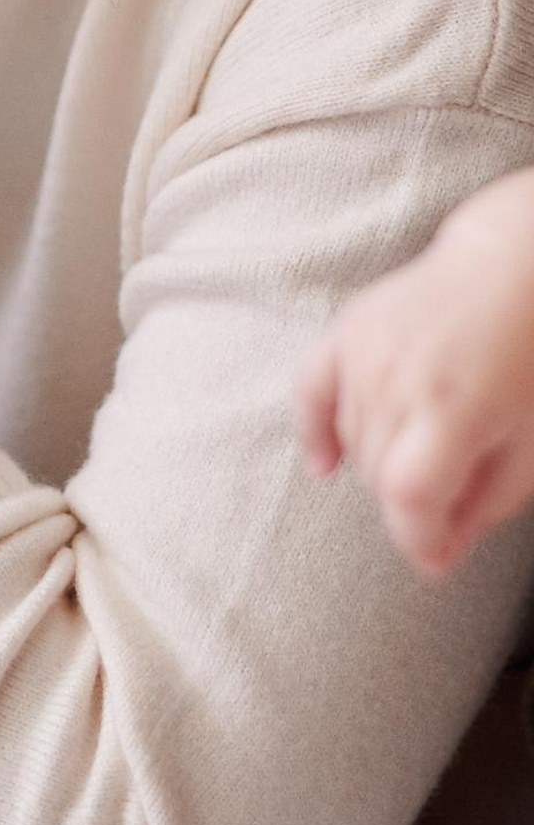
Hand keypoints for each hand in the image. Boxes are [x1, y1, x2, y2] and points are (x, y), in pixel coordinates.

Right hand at [296, 168, 533, 578]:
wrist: (515, 264)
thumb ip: (489, 498)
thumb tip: (441, 550)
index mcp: (452, 408)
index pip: (407, 497)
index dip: (418, 540)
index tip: (436, 560)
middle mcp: (397, 380)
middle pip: (379, 476)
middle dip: (411, 505)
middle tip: (445, 512)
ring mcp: (364, 353)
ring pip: (352, 442)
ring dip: (381, 469)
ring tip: (421, 465)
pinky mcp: (346, 332)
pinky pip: (310, 392)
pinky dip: (314, 432)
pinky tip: (325, 465)